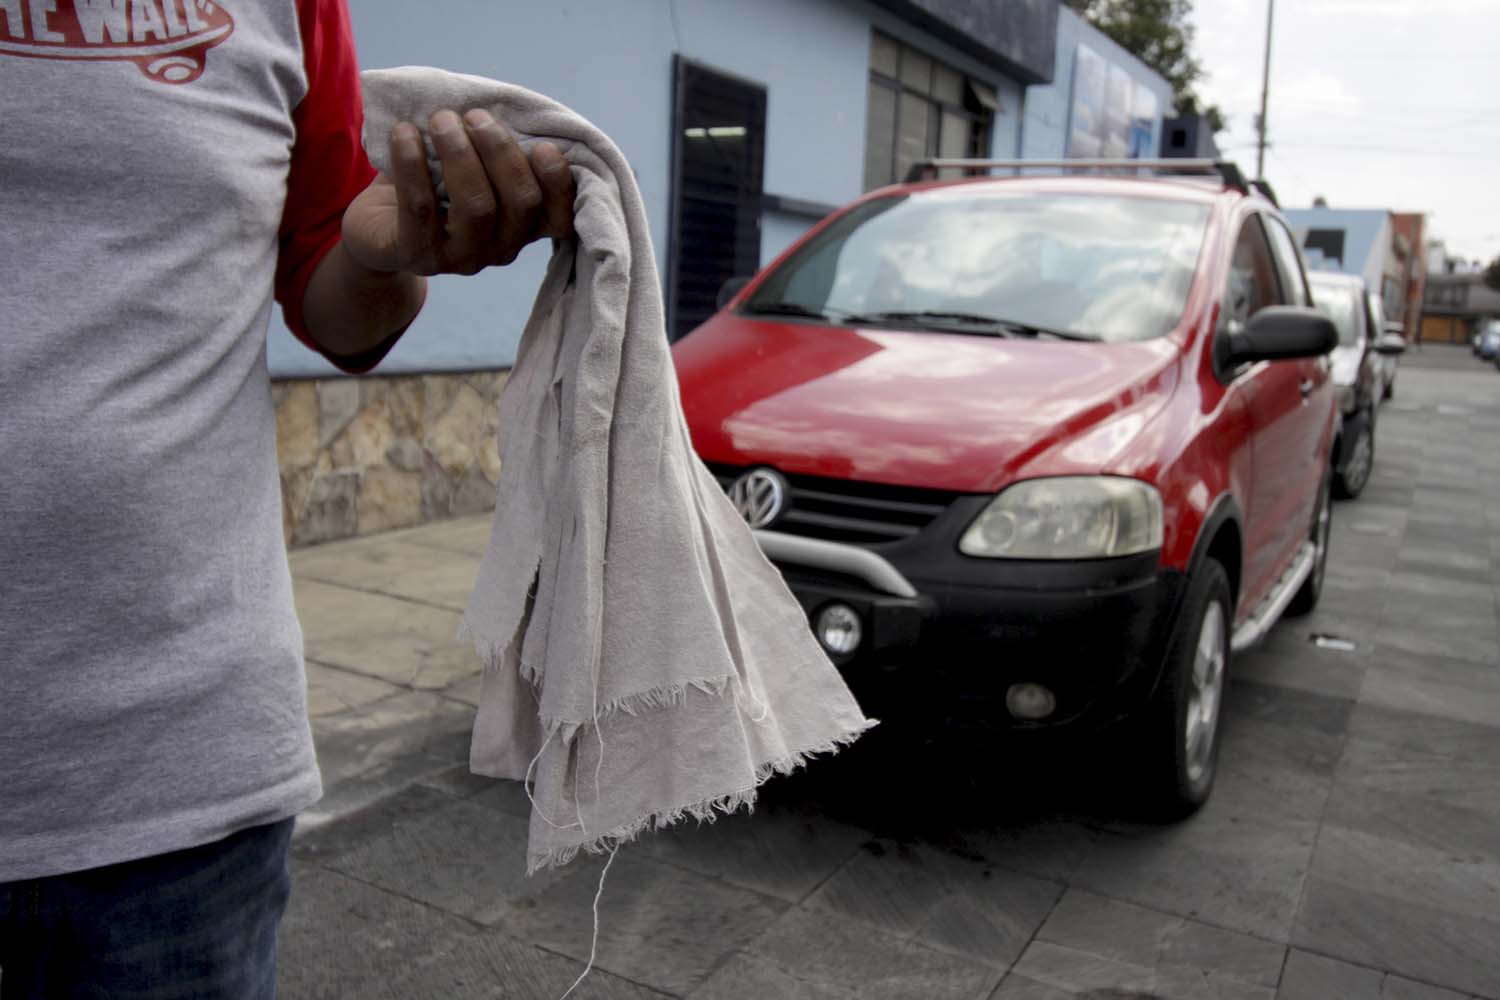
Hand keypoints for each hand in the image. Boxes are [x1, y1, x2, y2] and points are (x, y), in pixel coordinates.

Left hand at [342, 108, 574, 276]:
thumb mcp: (470, 168)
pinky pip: (421, 207)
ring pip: (477, 206)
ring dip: (460, 153)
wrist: (376, 227)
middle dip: (501, 151)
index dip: (558, 183)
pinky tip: (403, 133)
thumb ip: (491, 149)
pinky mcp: (417, 255)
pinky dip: (412, 163)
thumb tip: (498, 104)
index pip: (561, 218)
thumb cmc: (433, 188)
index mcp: (523, 228)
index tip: (543, 145)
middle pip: (521, 202)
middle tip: (474, 115)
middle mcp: (501, 249)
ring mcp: (461, 258)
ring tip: (441, 119)